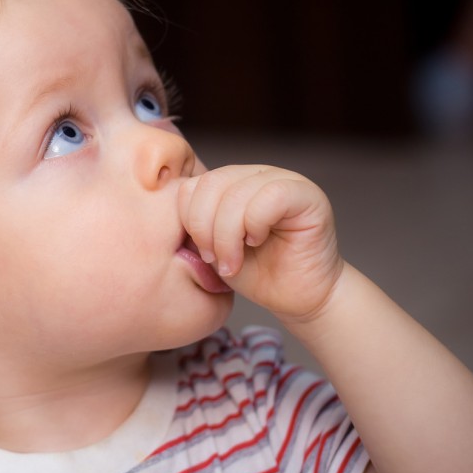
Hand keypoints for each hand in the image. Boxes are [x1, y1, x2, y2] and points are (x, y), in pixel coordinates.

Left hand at [178, 165, 343, 320]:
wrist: (299, 298)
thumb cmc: (255, 274)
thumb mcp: (212, 247)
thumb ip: (195, 225)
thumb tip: (166, 213)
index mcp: (231, 183)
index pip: (192, 184)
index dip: (189, 219)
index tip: (200, 253)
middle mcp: (256, 174)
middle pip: (210, 184)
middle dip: (205, 229)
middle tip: (214, 260)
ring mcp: (283, 179)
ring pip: (236, 193)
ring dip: (227, 236)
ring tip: (233, 262)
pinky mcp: (307, 195)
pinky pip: (269, 197)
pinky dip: (254, 225)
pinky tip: (257, 242)